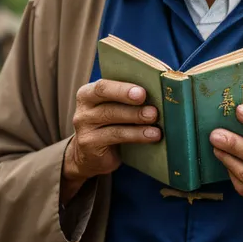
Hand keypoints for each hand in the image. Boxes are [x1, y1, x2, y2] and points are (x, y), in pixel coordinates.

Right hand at [62, 79, 160, 203]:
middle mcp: (84, 108)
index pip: (103, 86)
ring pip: (113, 118)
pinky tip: (152, 135)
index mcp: (89, 92)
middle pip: (106, 98)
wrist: (91, 156)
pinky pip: (116, 136)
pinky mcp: (90, 144)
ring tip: (155, 119)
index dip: (123, 88)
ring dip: (137, 118)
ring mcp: (84, 127)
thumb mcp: (116, 108)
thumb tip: (158, 91)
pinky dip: (137, 135)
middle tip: (151, 105)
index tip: (142, 92)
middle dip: (129, 98)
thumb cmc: (111, 125)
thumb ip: (128, 98)